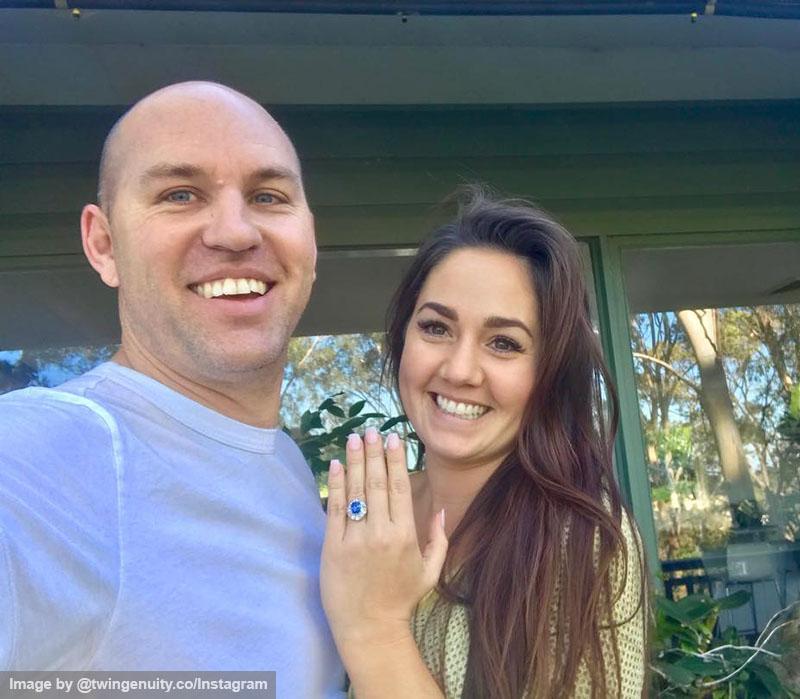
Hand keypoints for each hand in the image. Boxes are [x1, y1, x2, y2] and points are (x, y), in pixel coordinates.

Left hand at [321, 427, 447, 650]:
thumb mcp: (429, 572)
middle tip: (371, 429)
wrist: (369, 627)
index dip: (395, 460)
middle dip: (374, 452)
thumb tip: (441, 510)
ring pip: (356, 490)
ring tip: (353, 438)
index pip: (399, 487)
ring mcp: (355, 539)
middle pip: (377, 482)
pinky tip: (336, 465)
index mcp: (405, 535)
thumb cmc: (401, 599)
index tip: (392, 438)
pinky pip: (334, 508)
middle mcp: (380, 532)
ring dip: (355, 461)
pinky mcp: (333, 546)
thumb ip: (439, 540)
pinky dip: (335, 484)